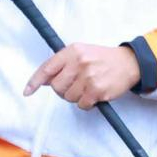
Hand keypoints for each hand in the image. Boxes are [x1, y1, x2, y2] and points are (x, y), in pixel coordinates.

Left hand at [24, 42, 140, 109]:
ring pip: (68, 97)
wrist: (129, 63)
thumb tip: (43, 80)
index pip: (47, 68)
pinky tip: (94, 94)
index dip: (35, 82)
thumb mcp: (81, 53)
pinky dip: (86, 103)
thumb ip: (62, 64)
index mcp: (72, 51)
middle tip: (75, 85)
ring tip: (87, 87)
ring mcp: (88, 77)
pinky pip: (81, 105)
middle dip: (63, 90)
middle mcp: (79, 62)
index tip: (27, 92)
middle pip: (56, 87)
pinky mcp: (97, 90)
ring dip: (76, 97)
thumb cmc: (102, 59)